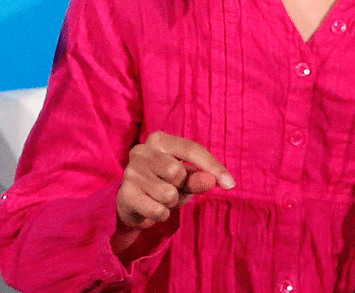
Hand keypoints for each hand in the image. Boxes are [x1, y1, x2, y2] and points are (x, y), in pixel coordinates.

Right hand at [116, 131, 234, 230]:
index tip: (230, 184)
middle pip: (178, 171)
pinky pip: (157, 210)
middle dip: (181, 186)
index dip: (213, 166)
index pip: (191, 149)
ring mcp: (130, 171)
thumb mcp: (186, 179)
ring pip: (168, 193)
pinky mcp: (124, 194)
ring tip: (162, 198)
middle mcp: (141, 150)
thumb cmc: (164, 182)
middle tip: (173, 188)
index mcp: (160, 140)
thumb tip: (216, 181)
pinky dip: (161, 214)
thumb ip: (200, 178)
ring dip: (171, 202)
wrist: (132, 203)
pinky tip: (152, 208)